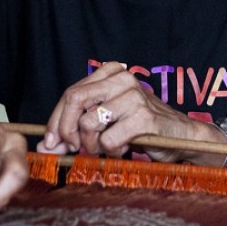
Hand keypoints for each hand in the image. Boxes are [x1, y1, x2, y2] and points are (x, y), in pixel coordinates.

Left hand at [41, 62, 219, 160]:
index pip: (71, 93)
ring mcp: (133, 97)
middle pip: (74, 100)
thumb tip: (45, 146)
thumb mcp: (105, 123)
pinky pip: (108, 140)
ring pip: (89, 122)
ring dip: (92, 144)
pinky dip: (111, 151)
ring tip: (107, 147)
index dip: (56, 120)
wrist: (181, 135)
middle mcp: (122, 79)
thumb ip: (76, 130)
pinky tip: (125, 147)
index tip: (51, 141)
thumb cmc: (140, 128)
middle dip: (65, 130)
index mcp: (111, 74)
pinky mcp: (143, 117)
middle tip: (72, 147)